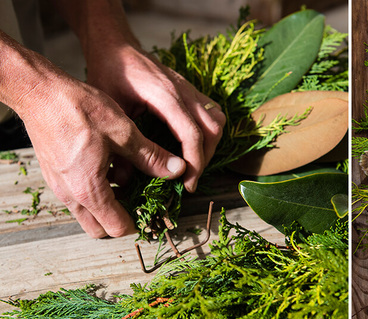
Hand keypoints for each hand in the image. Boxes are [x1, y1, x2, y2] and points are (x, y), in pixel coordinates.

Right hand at [17, 70, 188, 237]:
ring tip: (129, 183)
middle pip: (99, 229)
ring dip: (108, 206)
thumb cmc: (79, 110)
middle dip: (122, 220)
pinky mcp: (54, 175)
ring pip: (87, 214)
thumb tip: (178, 170)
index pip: (116, 228)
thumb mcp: (124, 132)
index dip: (139, 222)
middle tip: (142, 200)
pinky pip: (77, 197)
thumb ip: (151, 157)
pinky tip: (110, 168)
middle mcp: (70, 195)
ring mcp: (59, 186)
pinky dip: (95, 193)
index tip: (154, 209)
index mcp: (88, 189)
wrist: (40, 92)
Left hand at [85, 44, 225, 192]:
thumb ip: (120, 143)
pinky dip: (210, 132)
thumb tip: (125, 179)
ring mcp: (190, 89)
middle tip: (189, 181)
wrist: (114, 44)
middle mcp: (184, 91)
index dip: (194, 163)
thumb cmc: (109, 72)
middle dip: (205, 159)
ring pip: (218, 121)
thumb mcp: (110, 109)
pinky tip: (194, 145)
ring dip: (210, 146)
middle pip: (212, 130)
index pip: (193, 134)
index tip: (187, 185)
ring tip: (193, 164)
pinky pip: (213, 113)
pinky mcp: (190, 90)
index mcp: (165, 95)